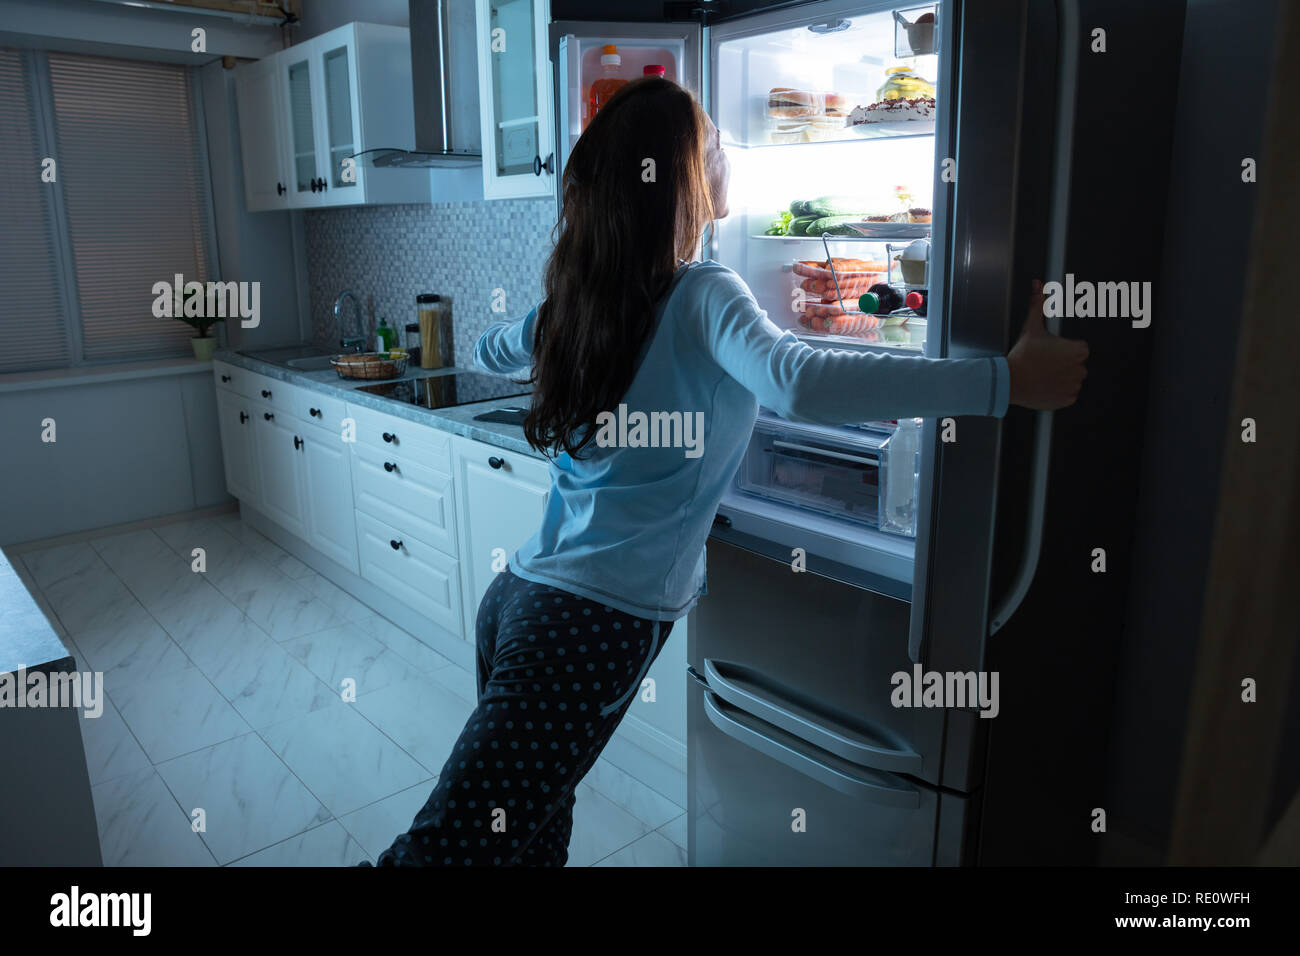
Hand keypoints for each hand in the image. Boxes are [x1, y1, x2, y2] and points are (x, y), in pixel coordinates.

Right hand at [1007, 280, 1087, 409]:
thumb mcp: (1031, 328)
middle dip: (1064, 364)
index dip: (1064, 349)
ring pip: (1072, 379)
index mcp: (1077, 350)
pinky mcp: (1068, 399)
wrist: (1009, 381)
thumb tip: (1037, 284)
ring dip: (1062, 378)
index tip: (1051, 352)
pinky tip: (1045, 385)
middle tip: (1044, 363)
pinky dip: (1059, 392)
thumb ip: (1038, 305)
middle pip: (1077, 364)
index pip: (1080, 349)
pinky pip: (1068, 394)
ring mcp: (1074, 385)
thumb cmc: (1022, 354)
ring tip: (1043, 374)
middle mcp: (1080, 368)